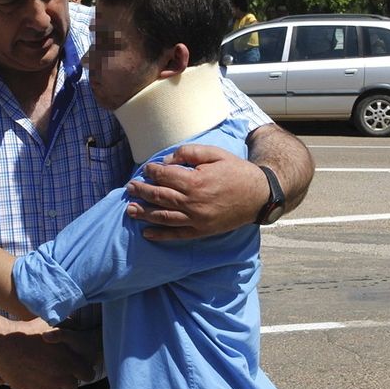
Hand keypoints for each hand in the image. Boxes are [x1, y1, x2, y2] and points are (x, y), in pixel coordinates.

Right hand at [0, 318, 95, 388]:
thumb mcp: (51, 327)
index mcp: (69, 363)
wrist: (2, 346)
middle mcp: (59, 379)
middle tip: (62, 366)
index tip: (79, 365)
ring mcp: (45, 387)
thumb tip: (74, 326)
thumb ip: (65, 332)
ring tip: (44, 366)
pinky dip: (39, 383)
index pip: (87, 374)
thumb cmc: (28, 333)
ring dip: (54, 380)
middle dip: (70, 377)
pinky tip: (32, 370)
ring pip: (56, 388)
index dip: (84, 369)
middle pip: (73, 385)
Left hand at [124, 144, 266, 239]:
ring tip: (129, 210)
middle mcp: (193, 202)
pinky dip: (161, 235)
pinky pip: (177, 235)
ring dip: (144, 213)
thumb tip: (166, 160)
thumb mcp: (216, 154)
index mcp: (196, 181)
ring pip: (164, 217)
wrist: (259, 196)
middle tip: (129, 188)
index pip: (165, 176)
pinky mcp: (202, 231)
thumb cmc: (237, 171)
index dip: (152, 172)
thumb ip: (190, 153)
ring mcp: (197, 219)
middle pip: (160, 196)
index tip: (145, 169)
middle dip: (142, 191)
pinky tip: (147, 233)